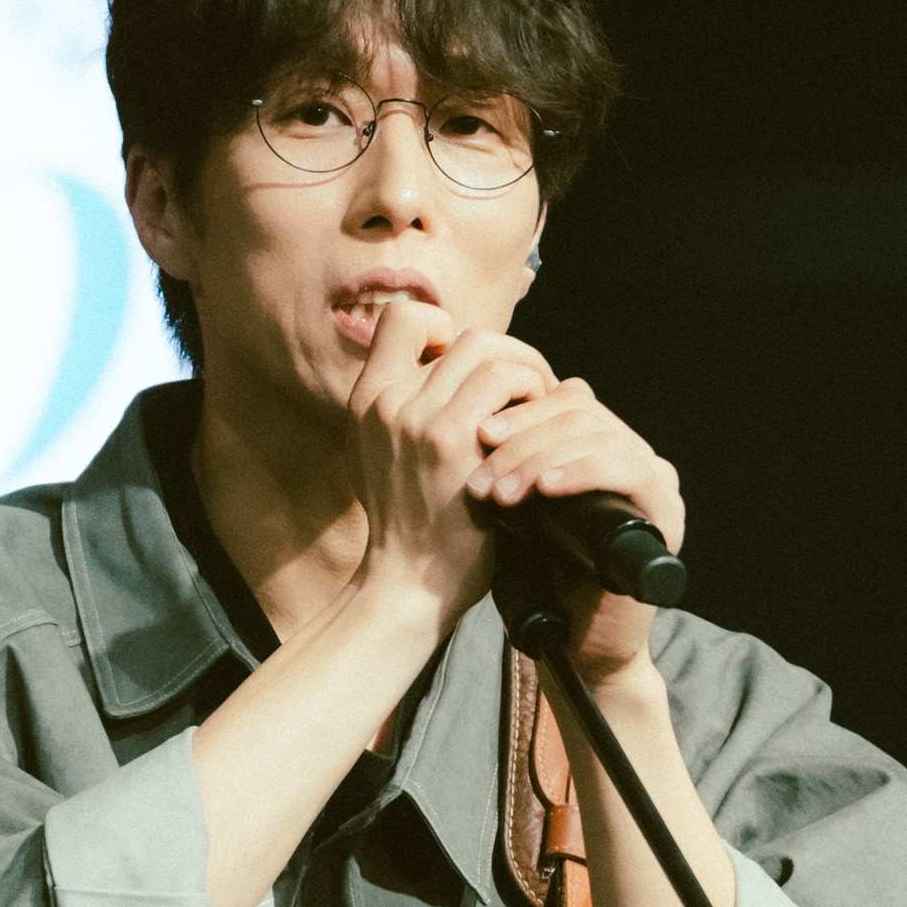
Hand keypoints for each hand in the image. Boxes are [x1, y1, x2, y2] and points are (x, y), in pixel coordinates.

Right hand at [342, 300, 560, 637]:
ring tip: (539, 403)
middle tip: (529, 387)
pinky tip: (540, 425)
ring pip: (485, 348)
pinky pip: (505, 384)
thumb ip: (403, 413)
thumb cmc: (408, 530)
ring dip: (524, 368)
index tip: (476, 372)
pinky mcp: (451, 441)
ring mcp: (416, 419)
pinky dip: (531, 392)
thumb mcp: (380, 459)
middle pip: (458, 332)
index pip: (401, 319)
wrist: (407, 587)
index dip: (446, 329)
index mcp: (366, 401)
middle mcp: (386, 402)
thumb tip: (450, 373)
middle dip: (506, 352)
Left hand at [468, 373, 683, 687]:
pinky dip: (582, 472)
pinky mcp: (667, 512)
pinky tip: (545, 490)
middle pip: (581, 411)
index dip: (521, 410)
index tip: (476, 434)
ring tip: (500, 495)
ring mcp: (655, 480)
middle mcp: (634, 455)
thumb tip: (478, 415)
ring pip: (600, 435)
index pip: (566, 398)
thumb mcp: (515, 510)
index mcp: (602, 445)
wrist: (573, 641)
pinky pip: (629, 470)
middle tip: (482, 476)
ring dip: (541, 459)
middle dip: (524, 438)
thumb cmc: (537, 577)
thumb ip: (510, 465)